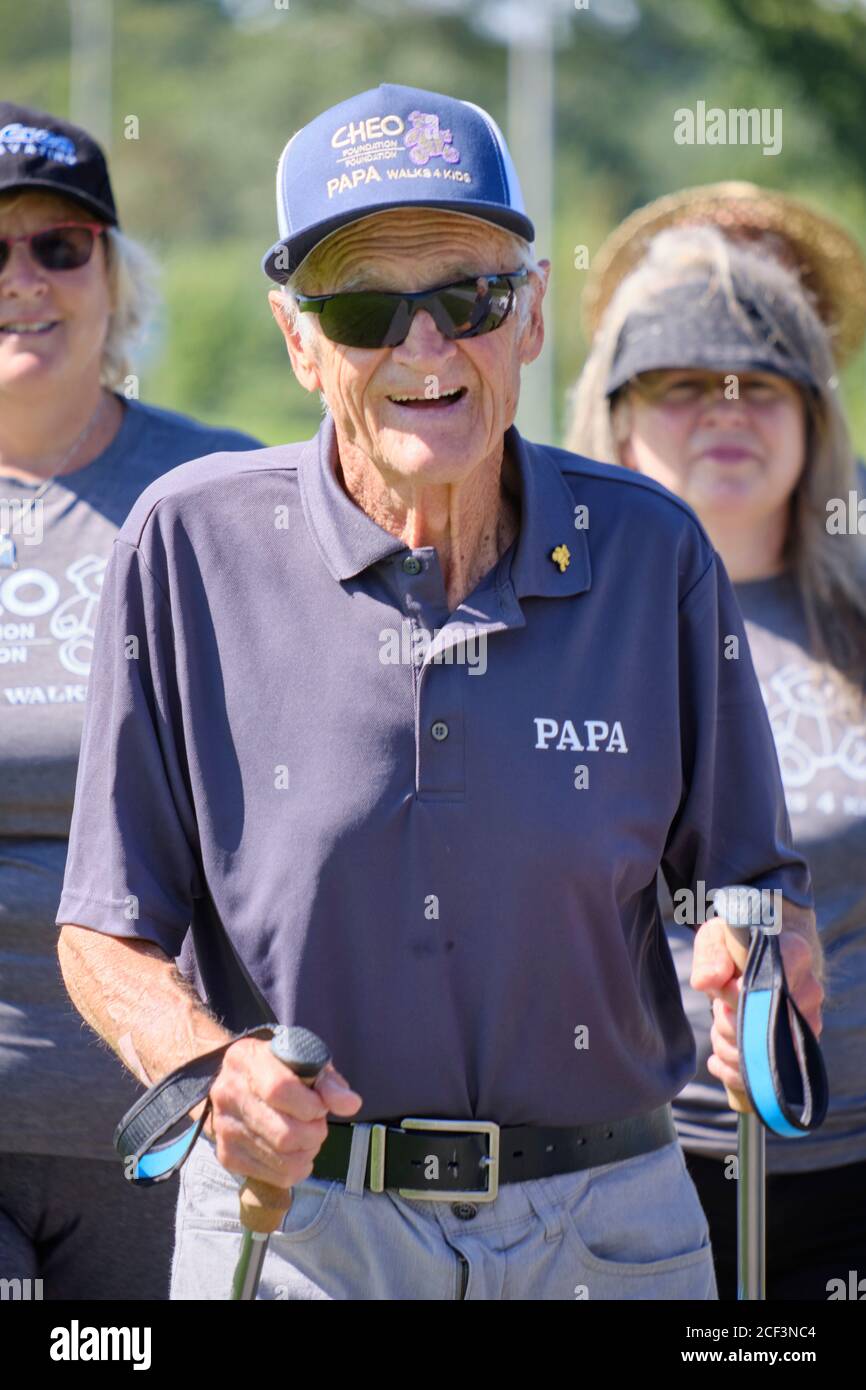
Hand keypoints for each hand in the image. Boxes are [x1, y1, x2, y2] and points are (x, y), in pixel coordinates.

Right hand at [197, 1037, 361, 1189]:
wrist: (243, 1085)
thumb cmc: (282, 1071)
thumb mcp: (307, 1063)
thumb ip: (329, 1082)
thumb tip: (351, 1104)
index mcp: (245, 1059)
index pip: (279, 1089)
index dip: (310, 1105)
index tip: (321, 1107)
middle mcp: (227, 1093)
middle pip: (283, 1133)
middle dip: (314, 1133)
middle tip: (317, 1124)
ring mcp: (224, 1127)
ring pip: (282, 1158)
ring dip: (307, 1152)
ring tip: (308, 1137)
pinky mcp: (226, 1155)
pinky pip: (274, 1176)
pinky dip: (295, 1169)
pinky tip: (295, 1152)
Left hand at [691, 916, 823, 1096]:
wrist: (756, 958)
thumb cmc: (736, 945)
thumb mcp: (717, 938)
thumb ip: (710, 956)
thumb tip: (708, 981)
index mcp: (794, 954)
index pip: (773, 983)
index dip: (740, 995)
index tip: (722, 993)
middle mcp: (809, 992)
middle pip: (765, 1026)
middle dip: (728, 1023)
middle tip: (719, 1007)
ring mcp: (806, 1025)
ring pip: (763, 1055)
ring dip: (727, 1045)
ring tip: (720, 1024)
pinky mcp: (797, 1052)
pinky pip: (762, 1076)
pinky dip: (732, 1070)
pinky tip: (719, 1057)